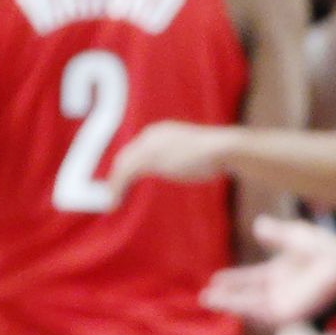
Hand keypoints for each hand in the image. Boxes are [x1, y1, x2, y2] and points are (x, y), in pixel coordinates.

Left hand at [105, 122, 232, 204]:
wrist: (223, 149)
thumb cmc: (217, 155)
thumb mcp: (194, 154)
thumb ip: (181, 158)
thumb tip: (182, 168)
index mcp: (162, 131)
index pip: (135, 149)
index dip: (127, 168)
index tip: (123, 184)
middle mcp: (152, 134)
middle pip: (125, 156)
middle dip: (116, 176)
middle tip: (114, 195)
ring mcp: (150, 145)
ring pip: (122, 166)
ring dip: (114, 185)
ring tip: (112, 203)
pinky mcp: (149, 158)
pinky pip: (124, 174)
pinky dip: (116, 188)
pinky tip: (115, 202)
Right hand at [201, 216, 335, 325]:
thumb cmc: (324, 247)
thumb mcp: (293, 236)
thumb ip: (275, 232)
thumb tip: (257, 223)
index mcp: (280, 273)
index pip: (250, 279)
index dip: (233, 279)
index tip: (215, 278)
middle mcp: (279, 290)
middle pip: (246, 296)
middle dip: (226, 296)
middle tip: (204, 295)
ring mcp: (283, 303)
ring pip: (250, 307)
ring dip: (230, 304)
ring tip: (208, 299)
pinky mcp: (289, 314)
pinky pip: (261, 315)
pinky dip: (245, 310)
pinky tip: (229, 305)